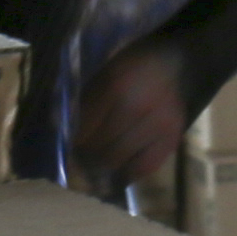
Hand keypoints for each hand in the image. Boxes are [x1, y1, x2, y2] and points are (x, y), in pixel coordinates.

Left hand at [68, 44, 184, 194]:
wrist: (170, 63)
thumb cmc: (129, 69)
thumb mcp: (101, 77)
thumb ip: (84, 104)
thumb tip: (63, 134)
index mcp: (116, 86)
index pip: (87, 127)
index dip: (75, 142)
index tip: (70, 149)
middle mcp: (139, 106)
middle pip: (103, 147)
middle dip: (88, 157)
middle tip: (80, 160)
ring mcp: (160, 124)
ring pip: (122, 160)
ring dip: (105, 166)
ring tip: (97, 165)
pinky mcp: (173, 138)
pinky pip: (146, 166)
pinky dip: (130, 172)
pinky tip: (121, 170)